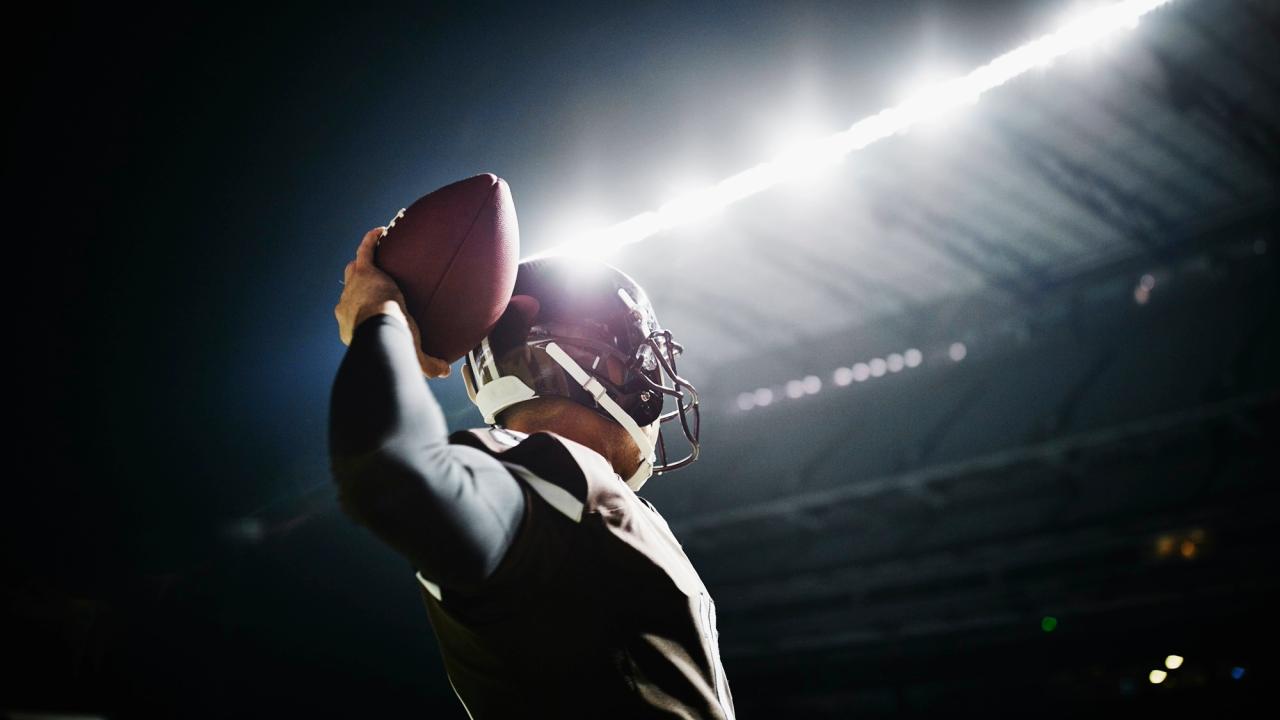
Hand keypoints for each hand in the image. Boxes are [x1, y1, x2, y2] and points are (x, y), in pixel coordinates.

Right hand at [334, 226, 451, 377]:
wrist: (381, 327)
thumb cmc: (391, 343)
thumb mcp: (409, 353)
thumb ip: (427, 364)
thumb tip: (444, 371)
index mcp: (353, 327)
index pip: (357, 316)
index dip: (363, 312)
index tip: (377, 310)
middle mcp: (347, 306)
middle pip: (351, 290)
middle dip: (357, 286)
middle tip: (373, 281)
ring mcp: (353, 287)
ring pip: (352, 270)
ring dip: (361, 261)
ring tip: (375, 252)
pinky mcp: (364, 272)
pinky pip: (365, 250)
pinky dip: (371, 241)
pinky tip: (382, 231)